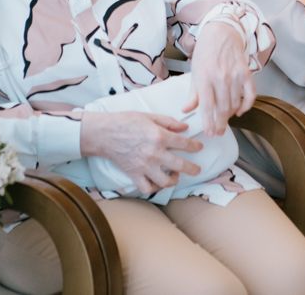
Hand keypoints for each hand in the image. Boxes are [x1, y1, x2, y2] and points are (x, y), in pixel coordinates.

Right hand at [80, 111, 201, 194]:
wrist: (105, 133)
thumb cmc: (126, 122)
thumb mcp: (150, 116)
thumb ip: (169, 122)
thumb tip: (184, 127)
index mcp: (159, 136)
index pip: (184, 143)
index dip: (194, 146)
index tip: (199, 147)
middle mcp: (154, 153)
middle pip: (180, 165)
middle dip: (193, 169)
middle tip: (197, 170)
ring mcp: (144, 166)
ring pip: (165, 181)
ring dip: (174, 180)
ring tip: (176, 175)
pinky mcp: (134, 175)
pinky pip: (148, 188)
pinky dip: (155, 188)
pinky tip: (158, 182)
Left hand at [184, 21, 255, 135]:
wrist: (222, 33)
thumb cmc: (206, 51)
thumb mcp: (195, 71)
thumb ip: (193, 93)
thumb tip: (186, 110)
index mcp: (204, 78)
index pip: (207, 107)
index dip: (209, 123)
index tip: (210, 132)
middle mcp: (220, 78)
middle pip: (222, 109)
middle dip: (220, 124)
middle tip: (218, 132)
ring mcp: (235, 76)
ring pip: (235, 104)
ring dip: (231, 116)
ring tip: (226, 120)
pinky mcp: (246, 73)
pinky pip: (250, 95)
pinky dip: (246, 105)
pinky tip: (241, 110)